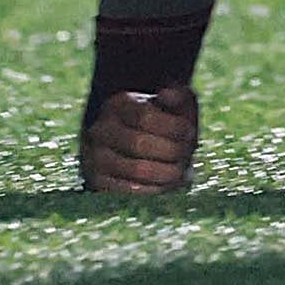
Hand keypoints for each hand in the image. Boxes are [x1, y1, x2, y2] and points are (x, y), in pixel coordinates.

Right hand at [80, 85, 197, 193]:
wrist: (136, 142)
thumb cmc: (163, 120)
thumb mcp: (174, 101)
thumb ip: (178, 95)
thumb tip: (165, 94)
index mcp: (118, 104)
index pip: (145, 116)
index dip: (173, 126)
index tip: (190, 132)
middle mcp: (100, 130)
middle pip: (139, 144)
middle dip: (172, 150)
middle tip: (189, 152)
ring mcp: (94, 157)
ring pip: (135, 169)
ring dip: (167, 172)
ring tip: (183, 170)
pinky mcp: (97, 182)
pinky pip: (128, 190)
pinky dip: (154, 188)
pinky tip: (169, 182)